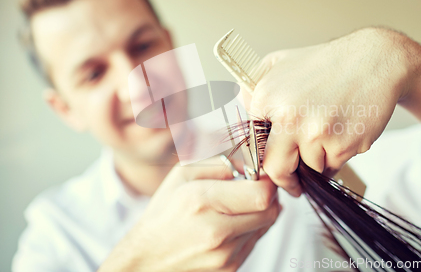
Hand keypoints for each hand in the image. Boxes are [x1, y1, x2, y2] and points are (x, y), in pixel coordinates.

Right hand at [99, 157, 280, 271]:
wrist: (146, 260)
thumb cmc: (164, 214)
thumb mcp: (183, 175)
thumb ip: (220, 163)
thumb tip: (250, 163)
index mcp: (201, 201)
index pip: (261, 193)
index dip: (267, 181)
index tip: (260, 175)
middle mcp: (216, 232)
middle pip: (270, 210)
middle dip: (267, 195)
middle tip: (253, 187)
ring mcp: (225, 255)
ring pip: (265, 226)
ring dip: (258, 213)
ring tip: (235, 207)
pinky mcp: (230, 268)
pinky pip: (254, 242)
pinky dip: (249, 229)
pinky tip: (229, 224)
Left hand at [250, 28, 414, 196]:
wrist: (374, 60)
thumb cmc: (326, 64)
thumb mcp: (279, 63)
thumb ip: (252, 89)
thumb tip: (239, 113)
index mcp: (268, 97)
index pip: (253, 145)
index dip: (261, 158)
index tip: (268, 165)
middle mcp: (289, 117)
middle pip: (275, 169)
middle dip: (284, 180)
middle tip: (291, 182)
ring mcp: (316, 133)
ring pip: (309, 169)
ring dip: (316, 162)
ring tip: (326, 137)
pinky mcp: (343, 144)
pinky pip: (333, 166)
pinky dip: (336, 158)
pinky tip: (341, 134)